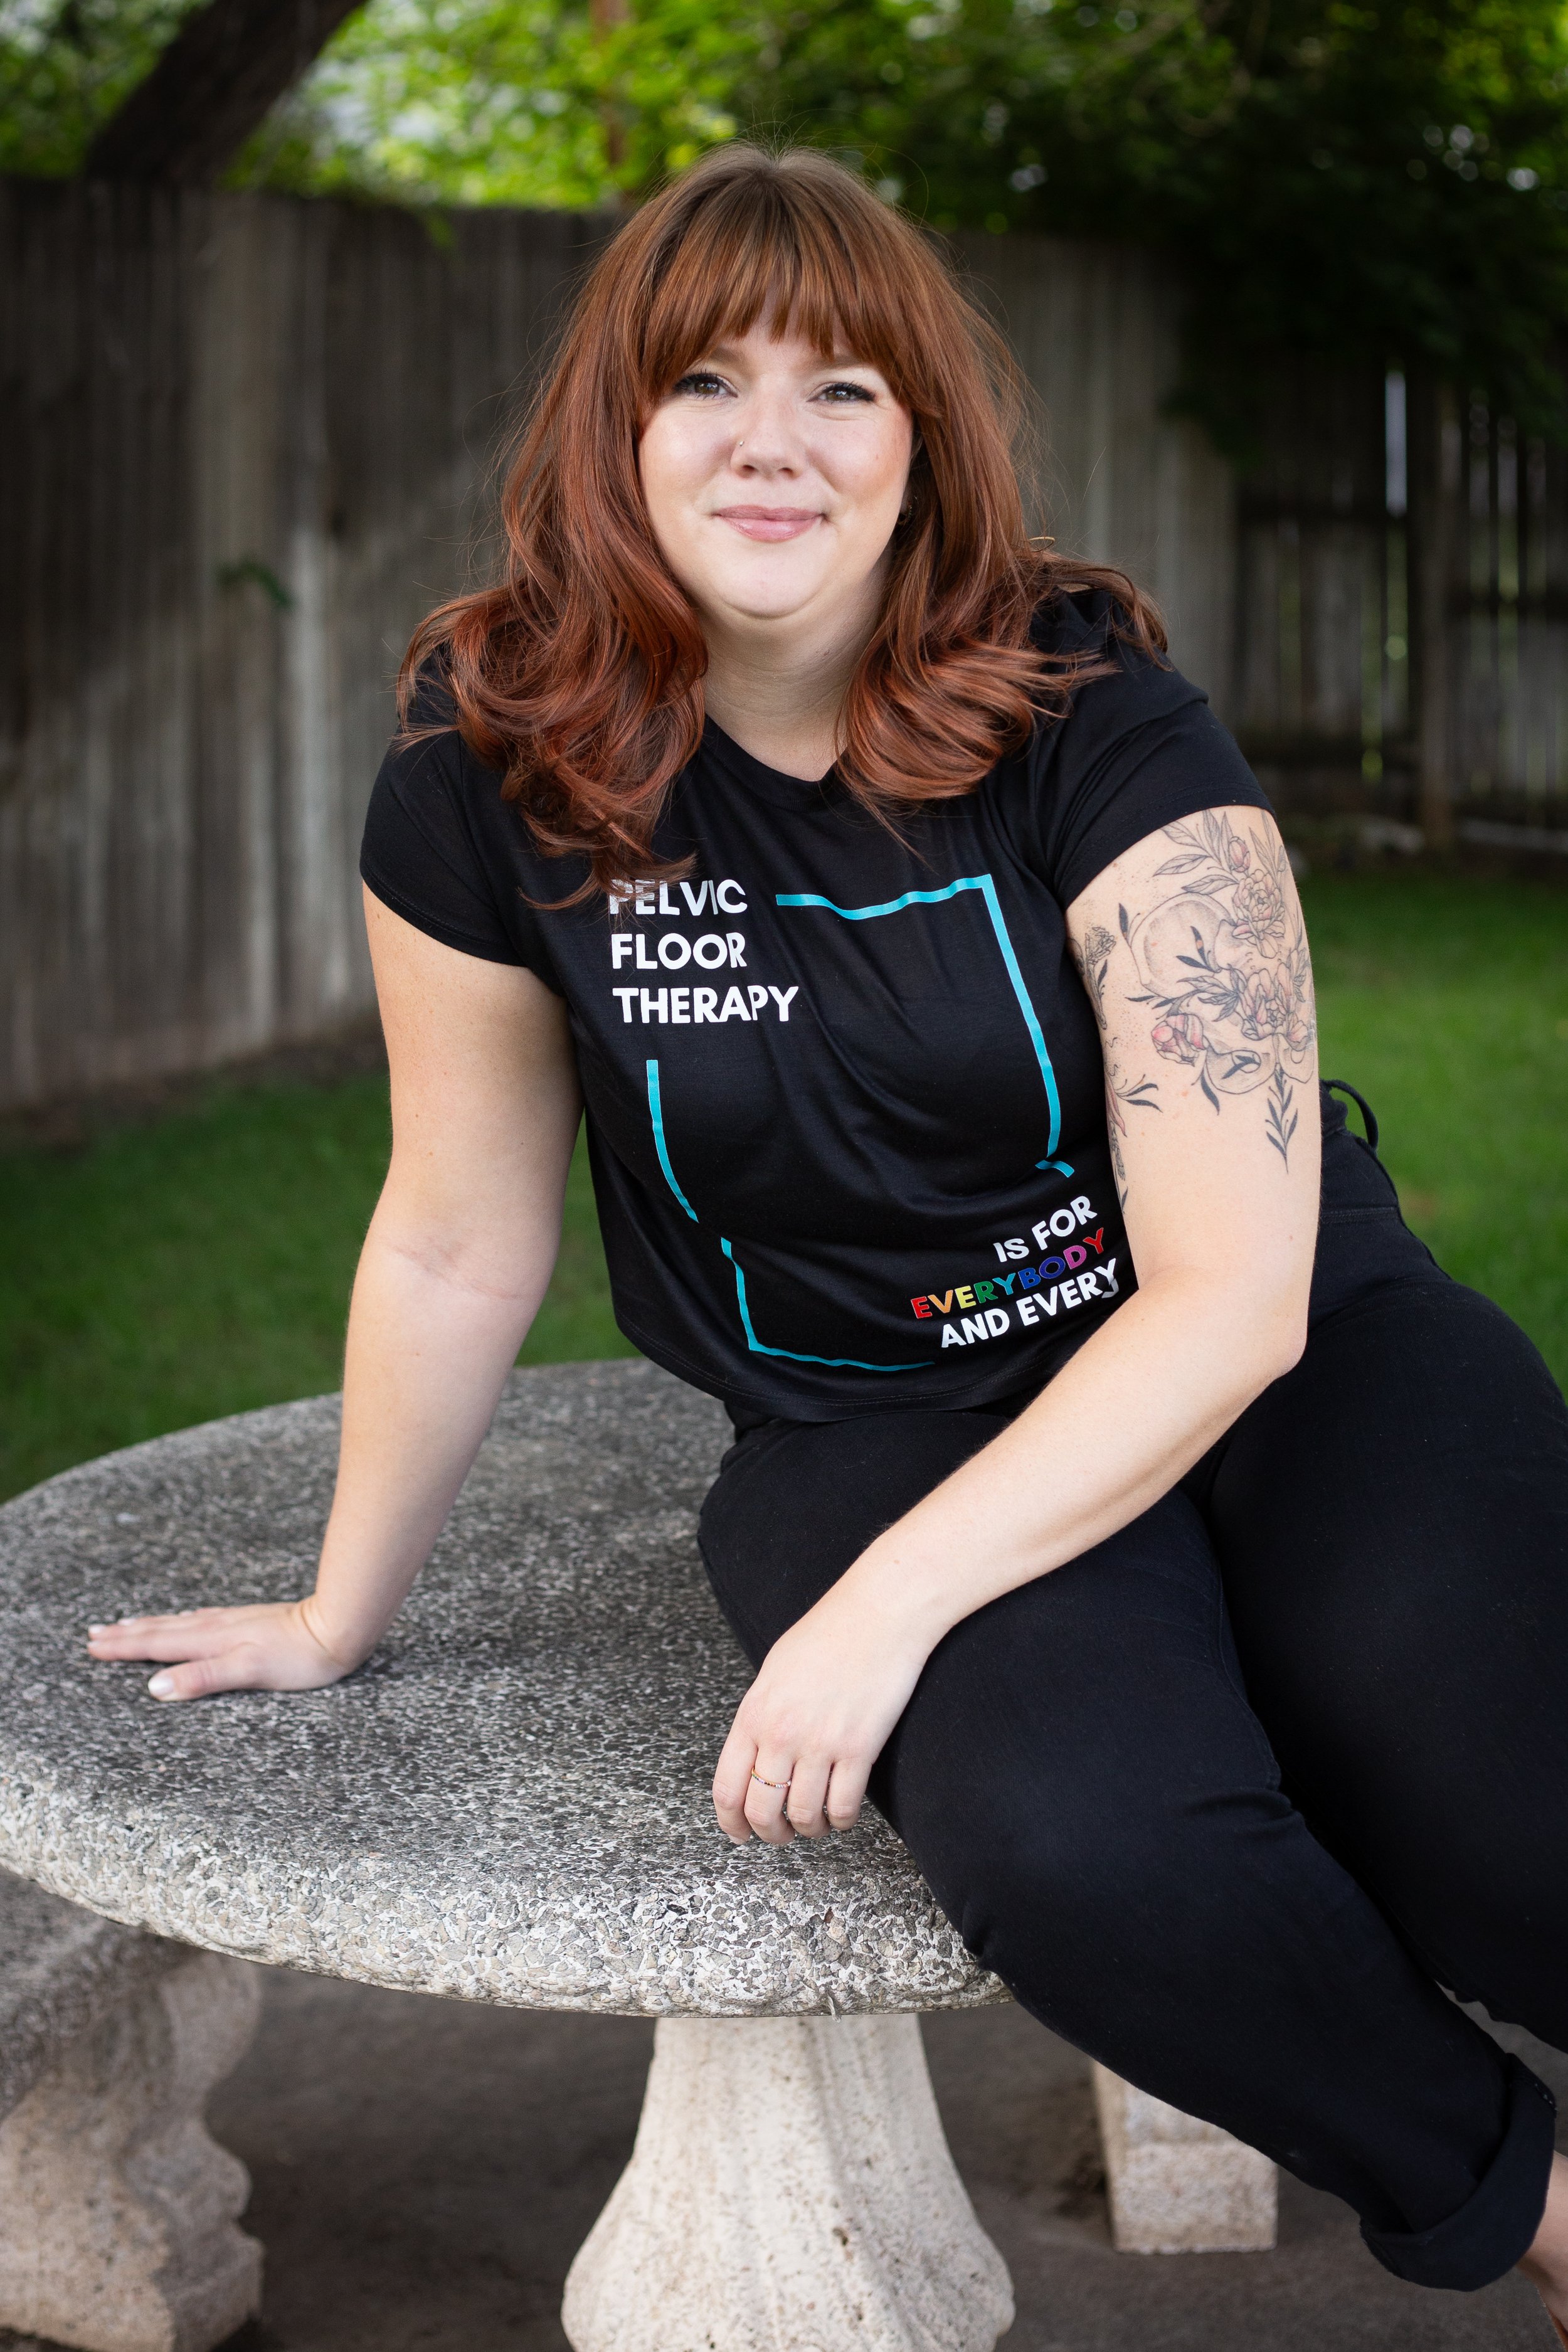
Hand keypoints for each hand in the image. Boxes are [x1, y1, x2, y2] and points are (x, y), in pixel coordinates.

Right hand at [85, 1596, 358, 1699]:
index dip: (124, 1648)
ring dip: (150, 1625)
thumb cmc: (300, 1656)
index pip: (158, 1645)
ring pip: (181, 1623)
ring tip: (126, 1623)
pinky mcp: (252, 1622)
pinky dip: (183, 1621)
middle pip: (163, 1631)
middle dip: (127, 1634)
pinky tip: (188, 1620)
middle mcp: (218, 1627)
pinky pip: (203, 1620)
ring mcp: (234, 1622)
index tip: (92, 1647)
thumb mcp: (249, 1672)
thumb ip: (203, 1678)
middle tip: (93, 1633)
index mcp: (212, 1641)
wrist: (339, 1626)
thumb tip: (155, 1688)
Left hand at [712, 1580, 932, 1845]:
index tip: (738, 1834)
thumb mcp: (775, 1671)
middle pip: (762, 1811)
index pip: (727, 1788)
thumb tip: (757, 1754)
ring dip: (809, 1829)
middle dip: (770, 1834)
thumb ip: (761, 1715)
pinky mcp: (859, 1748)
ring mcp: (820, 1743)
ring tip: (815, 1823)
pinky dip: (841, 1821)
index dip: (731, 1823)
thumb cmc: (829, 1633)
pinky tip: (843, 1814)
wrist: (879, 1612)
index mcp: (753, 1713)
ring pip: (803, 1815)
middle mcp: (781, 1733)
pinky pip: (843, 1807)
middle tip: (781, 1835)